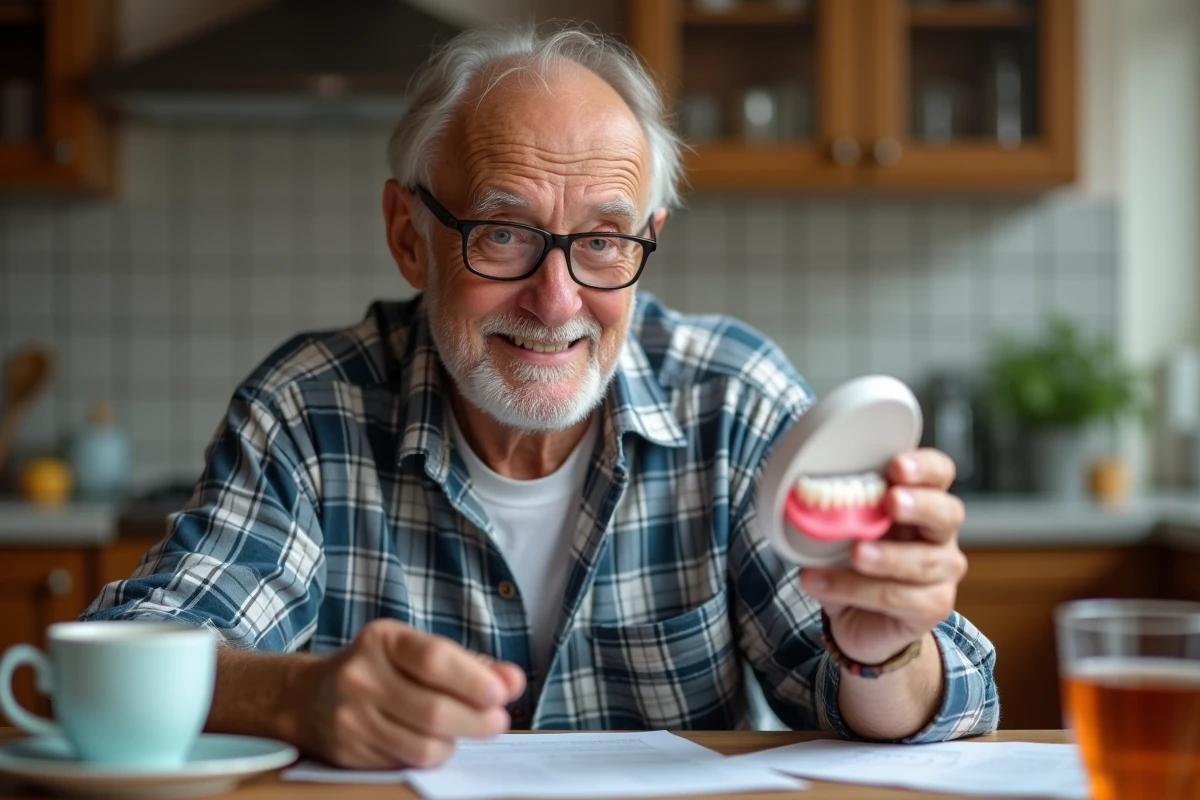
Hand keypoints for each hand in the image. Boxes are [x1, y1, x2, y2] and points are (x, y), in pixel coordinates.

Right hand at [302, 619, 525, 767]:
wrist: (310, 697)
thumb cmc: (382, 669)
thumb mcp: (418, 651)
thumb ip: (469, 665)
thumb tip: (513, 681)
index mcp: (382, 640)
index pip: (432, 659)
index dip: (472, 680)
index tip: (501, 693)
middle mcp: (360, 677)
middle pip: (432, 710)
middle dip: (476, 720)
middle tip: (499, 721)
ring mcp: (350, 718)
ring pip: (422, 745)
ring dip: (455, 742)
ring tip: (464, 731)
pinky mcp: (349, 752)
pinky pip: (406, 763)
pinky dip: (431, 756)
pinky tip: (435, 741)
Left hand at [799, 448, 967, 665]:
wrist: (857, 618)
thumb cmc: (850, 562)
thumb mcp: (839, 529)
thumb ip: (835, 511)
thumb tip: (800, 495)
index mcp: (919, 501)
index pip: (939, 473)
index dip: (924, 467)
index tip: (896, 466)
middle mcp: (938, 534)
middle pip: (948, 512)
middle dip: (920, 505)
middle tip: (891, 501)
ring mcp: (941, 572)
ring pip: (925, 561)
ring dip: (887, 556)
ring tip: (854, 553)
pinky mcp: (931, 607)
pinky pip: (898, 597)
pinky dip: (856, 589)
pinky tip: (822, 583)